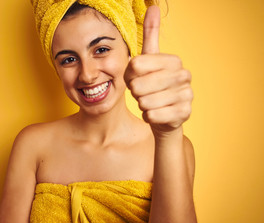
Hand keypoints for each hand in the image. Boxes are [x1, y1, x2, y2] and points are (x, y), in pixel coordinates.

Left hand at [124, 6, 192, 134]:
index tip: (136, 78)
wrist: (165, 115)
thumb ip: (150, 34)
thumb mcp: (149, 60)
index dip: (129, 76)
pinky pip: (152, 116)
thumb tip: (153, 6)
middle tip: (143, 92)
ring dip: (142, 104)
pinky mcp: (184, 114)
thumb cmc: (152, 86)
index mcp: (173, 60)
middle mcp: (184, 75)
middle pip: (139, 86)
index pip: (135, 65)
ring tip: (151, 102)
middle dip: (136, 92)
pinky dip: (148, 116)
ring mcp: (187, 95)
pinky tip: (156, 113)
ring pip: (144, 102)